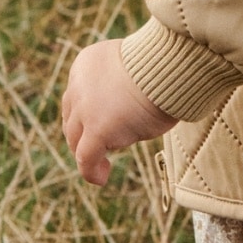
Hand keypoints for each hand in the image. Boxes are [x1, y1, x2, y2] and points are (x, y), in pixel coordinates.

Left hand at [61, 40, 173, 187]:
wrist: (170, 67)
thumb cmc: (165, 67)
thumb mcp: (132, 67)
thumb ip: (120, 83)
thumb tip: (126, 107)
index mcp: (85, 64)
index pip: (76, 96)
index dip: (85, 114)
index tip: (100, 124)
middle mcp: (78, 85)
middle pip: (72, 119)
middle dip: (83, 135)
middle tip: (99, 148)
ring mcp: (86, 108)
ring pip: (76, 139)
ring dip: (87, 153)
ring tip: (102, 166)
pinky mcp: (97, 129)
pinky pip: (86, 158)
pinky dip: (91, 171)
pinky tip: (101, 178)